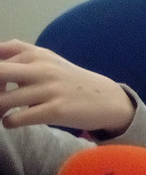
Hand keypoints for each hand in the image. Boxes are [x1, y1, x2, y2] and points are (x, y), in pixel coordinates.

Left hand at [0, 39, 135, 134]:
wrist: (106, 99)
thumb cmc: (70, 81)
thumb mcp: (48, 59)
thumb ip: (19, 51)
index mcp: (38, 54)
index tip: (1, 84)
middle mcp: (43, 68)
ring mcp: (50, 89)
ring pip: (3, 100)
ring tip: (3, 112)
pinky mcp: (55, 110)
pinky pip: (16, 119)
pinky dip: (8, 122)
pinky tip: (14, 121)